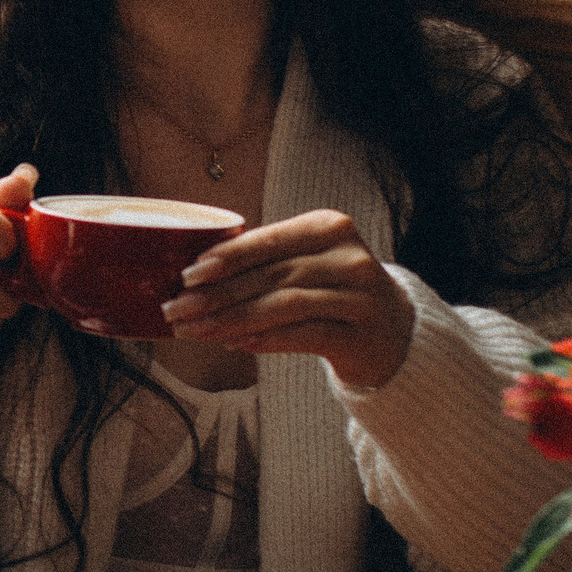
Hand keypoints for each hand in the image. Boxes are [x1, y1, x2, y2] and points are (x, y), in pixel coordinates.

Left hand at [159, 209, 414, 389]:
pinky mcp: (363, 336)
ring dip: (232, 320)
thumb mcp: (306, 264)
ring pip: (283, 305)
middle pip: (270, 275)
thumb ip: (264, 262)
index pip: (268, 240)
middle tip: (176, 311)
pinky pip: (305, 336)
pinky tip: (236, 344)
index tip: (186, 276)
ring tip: (196, 332)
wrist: (395, 333)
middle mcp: (348, 257)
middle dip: (216, 295)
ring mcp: (360, 297)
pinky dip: (266, 340)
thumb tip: (194, 277)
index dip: (225, 258)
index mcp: (329, 227)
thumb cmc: (332, 292)